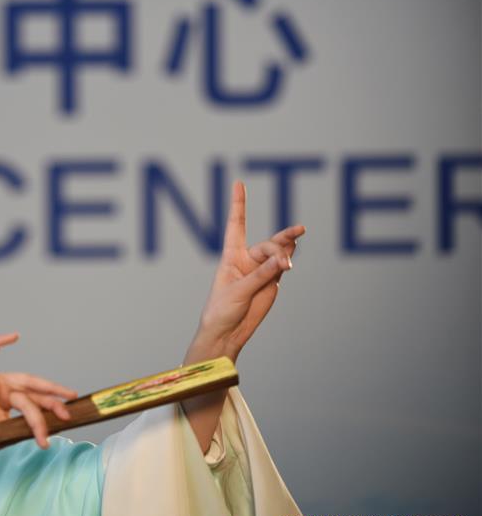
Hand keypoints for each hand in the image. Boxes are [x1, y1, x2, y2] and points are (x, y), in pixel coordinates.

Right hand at [0, 334, 77, 453]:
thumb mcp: (6, 433)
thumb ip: (23, 427)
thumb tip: (46, 429)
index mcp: (5, 400)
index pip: (33, 399)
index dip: (51, 406)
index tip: (67, 416)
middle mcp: (2, 388)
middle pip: (34, 390)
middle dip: (55, 400)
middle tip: (70, 411)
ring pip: (25, 390)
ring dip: (43, 404)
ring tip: (61, 414)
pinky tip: (14, 336)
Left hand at [188, 181, 303, 362]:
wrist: (227, 332)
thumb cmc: (222, 309)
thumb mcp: (239, 290)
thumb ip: (262, 274)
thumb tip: (284, 259)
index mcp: (231, 256)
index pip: (236, 225)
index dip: (238, 204)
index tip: (238, 183)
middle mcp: (246, 259)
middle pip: (268, 244)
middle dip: (278, 249)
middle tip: (284, 263)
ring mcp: (261, 270)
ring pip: (279, 252)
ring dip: (287, 250)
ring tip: (290, 260)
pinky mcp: (272, 282)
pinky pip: (283, 264)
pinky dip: (289, 256)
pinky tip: (294, 249)